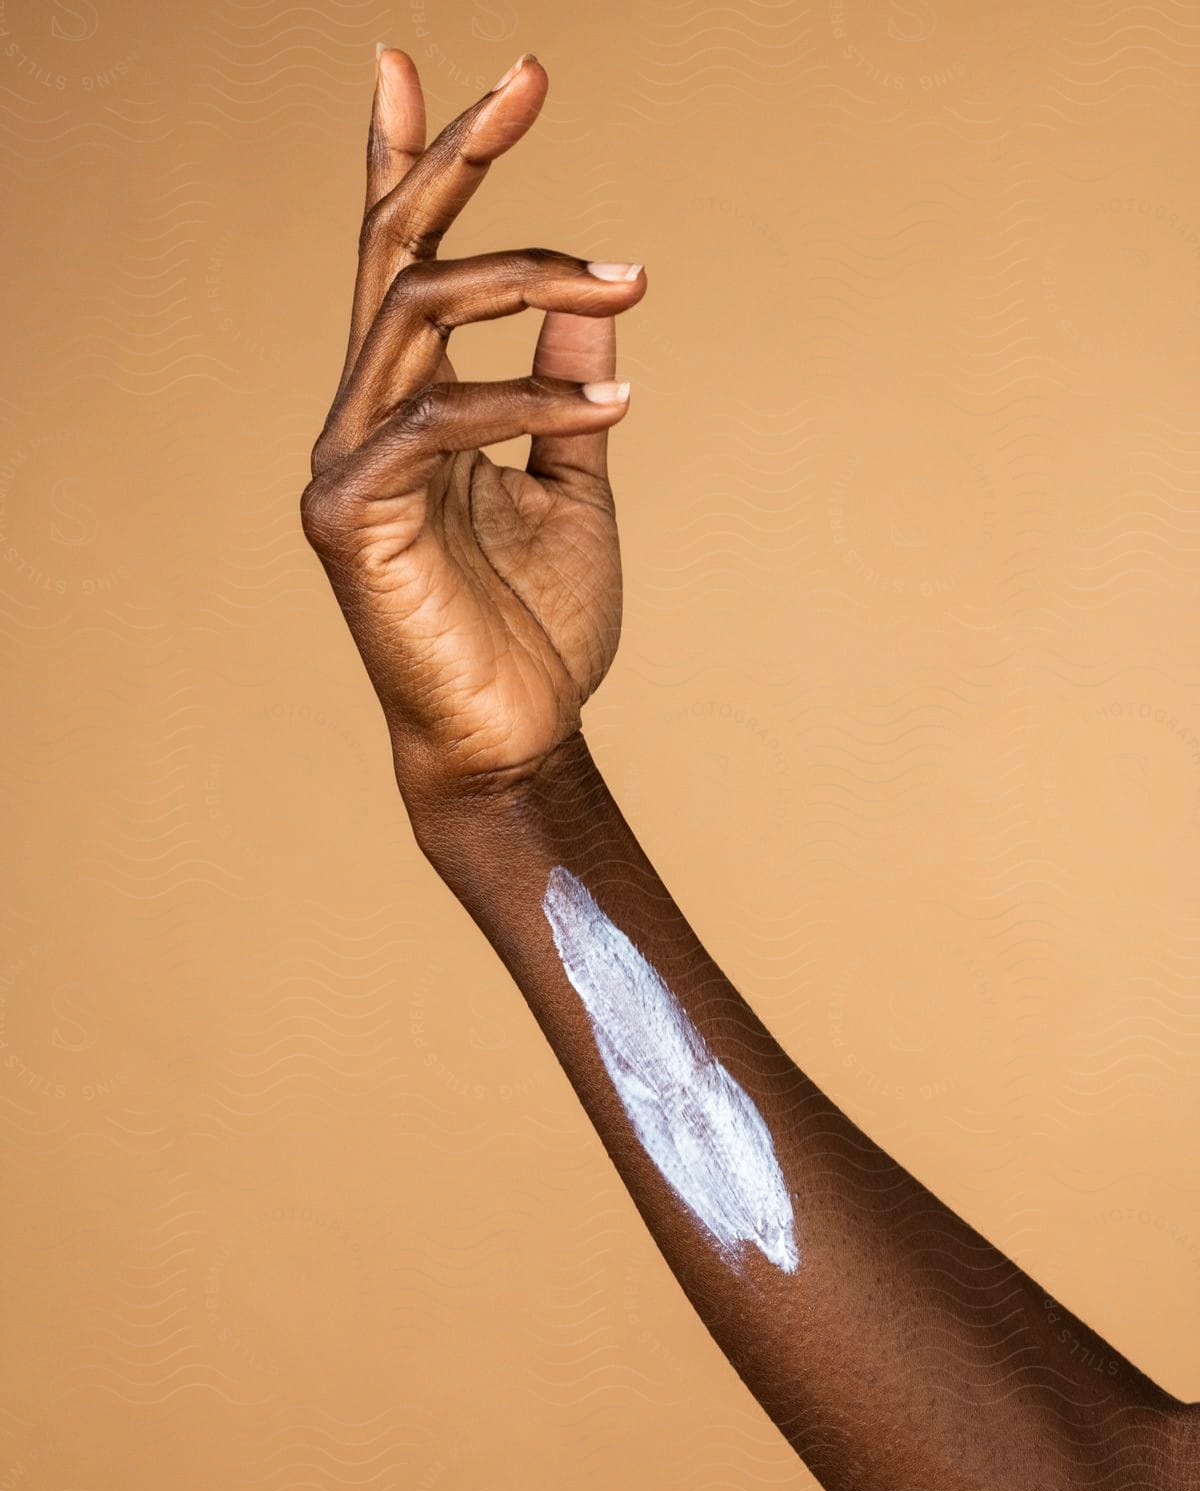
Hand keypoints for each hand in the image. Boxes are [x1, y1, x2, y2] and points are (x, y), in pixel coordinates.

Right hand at [300, 48, 646, 813]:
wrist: (515, 739)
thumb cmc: (536, 628)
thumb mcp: (573, 484)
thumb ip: (569, 391)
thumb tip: (602, 299)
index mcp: (412, 407)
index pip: (404, 266)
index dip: (417, 161)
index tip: (460, 73)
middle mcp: (365, 419)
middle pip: (394, 254)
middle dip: (456, 160)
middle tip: (525, 80)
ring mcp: (349, 464)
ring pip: (413, 313)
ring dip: (525, 275)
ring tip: (622, 275)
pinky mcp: (352, 518)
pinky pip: (438, 419)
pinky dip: (529, 399)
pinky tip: (612, 404)